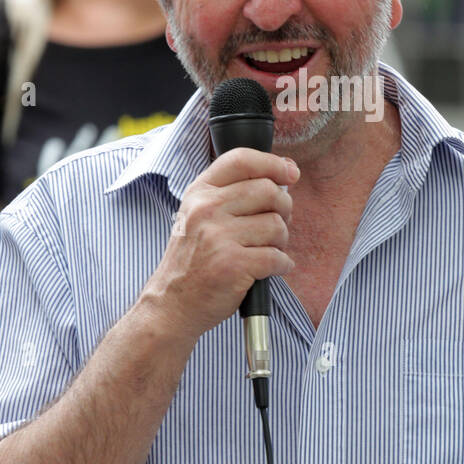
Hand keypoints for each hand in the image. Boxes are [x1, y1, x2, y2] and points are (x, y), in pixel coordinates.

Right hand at [141, 148, 297, 339]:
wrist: (172, 304)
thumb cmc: (192, 260)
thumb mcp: (199, 215)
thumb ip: (233, 193)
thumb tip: (285, 172)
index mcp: (200, 193)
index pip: (241, 159)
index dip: (273, 163)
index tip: (291, 173)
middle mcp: (206, 210)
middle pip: (268, 191)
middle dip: (284, 208)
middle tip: (278, 223)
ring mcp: (218, 237)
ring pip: (276, 225)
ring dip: (281, 241)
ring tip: (267, 249)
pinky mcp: (232, 265)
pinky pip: (276, 257)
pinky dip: (282, 264)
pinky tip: (272, 268)